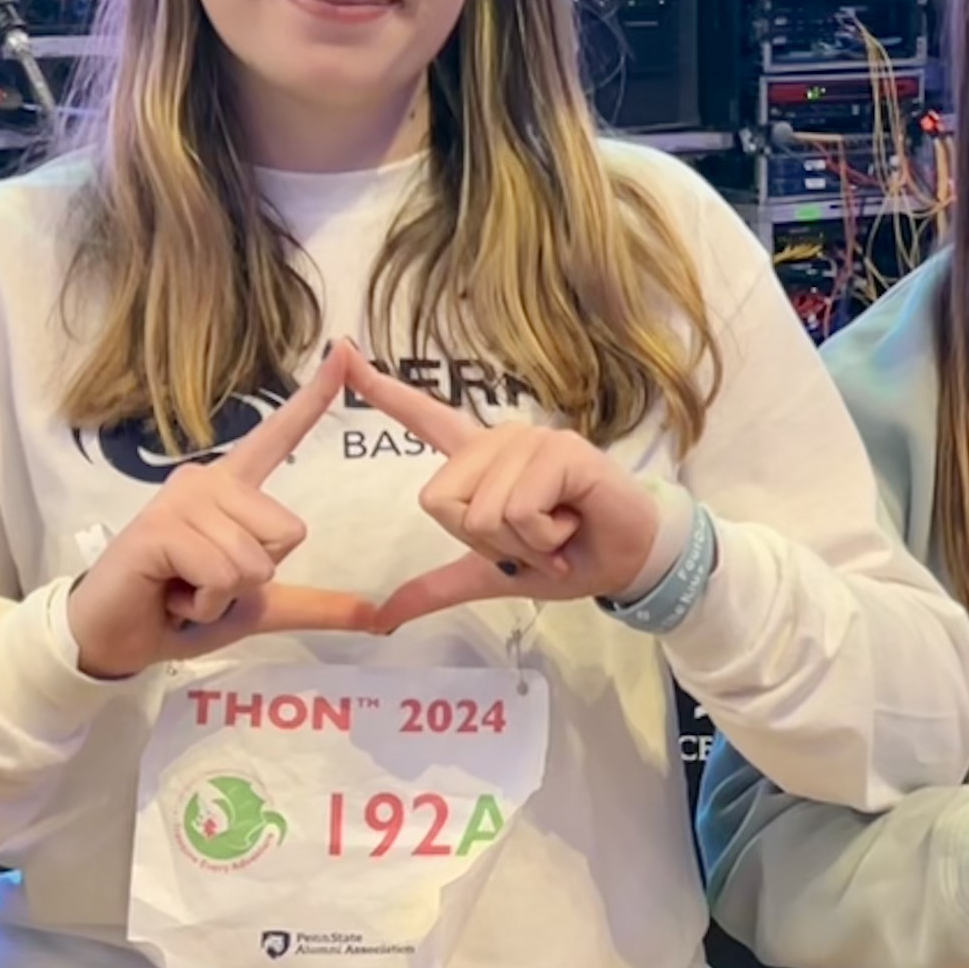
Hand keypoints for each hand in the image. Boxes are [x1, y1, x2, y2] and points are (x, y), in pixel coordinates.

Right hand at [61, 342, 383, 676]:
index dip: (313, 399)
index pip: (279, 438)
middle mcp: (208, 479)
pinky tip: (170, 595)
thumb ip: (315, 604)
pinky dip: (203, 602)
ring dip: (224, 596)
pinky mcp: (160, 527)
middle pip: (289, 533)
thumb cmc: (180, 611)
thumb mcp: (258, 607)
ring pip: (255, 561)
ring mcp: (182, 498)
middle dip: (256, 579)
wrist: (116, 640)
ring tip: (184, 589)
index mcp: (233, 490)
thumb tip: (378, 617)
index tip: (344, 348)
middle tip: (204, 583)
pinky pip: (221, 573)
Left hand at [347, 354, 683, 632]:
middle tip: (532, 539)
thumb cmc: (566, 557)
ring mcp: (530, 440)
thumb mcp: (490, 576)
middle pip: (441, 499)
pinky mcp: (560, 451)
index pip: (423, 417)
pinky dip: (543, 536)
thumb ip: (436, 587)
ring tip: (557, 533)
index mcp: (478, 462)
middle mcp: (499, 440)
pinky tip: (571, 523)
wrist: (627, 561)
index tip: (341, 350)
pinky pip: (519, 508)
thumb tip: (381, 617)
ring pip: (482, 512)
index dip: (381, 389)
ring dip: (523, 543)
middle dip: (485, 542)